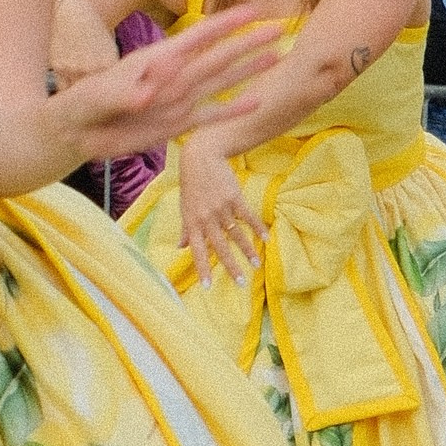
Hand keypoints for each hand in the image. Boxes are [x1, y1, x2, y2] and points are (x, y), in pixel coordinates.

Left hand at [49, 7, 281, 161]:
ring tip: (277, 55)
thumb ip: (124, 93)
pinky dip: (232, 111)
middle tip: (281, 27)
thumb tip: (149, 93)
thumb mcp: (98, 96)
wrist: (76, 132)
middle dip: (249, 41)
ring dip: (249, 69)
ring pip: (222, 81)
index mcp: (157, 60)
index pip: (196, 37)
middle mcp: (174, 76)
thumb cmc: (82, 105)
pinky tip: (257, 103)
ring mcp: (178, 100)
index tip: (251, 9)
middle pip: (219, 55)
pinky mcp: (176, 124)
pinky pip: (210, 117)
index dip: (223, 23)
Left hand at [174, 134, 267, 287]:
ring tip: (256, 265)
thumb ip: (184, 230)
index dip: (202, 269)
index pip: (197, 251)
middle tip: (240, 283)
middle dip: (230, 267)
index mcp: (192, 223)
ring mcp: (221, 208)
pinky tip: (266, 238)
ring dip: (248, 251)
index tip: (208, 286)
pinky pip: (248, 216)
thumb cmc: (191, 185)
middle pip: (220, 247)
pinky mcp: (234, 197)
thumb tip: (180, 248)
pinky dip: (257, 227)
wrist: (201, 158)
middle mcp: (206, 218)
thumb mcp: (184, 207)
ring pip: (236, 234)